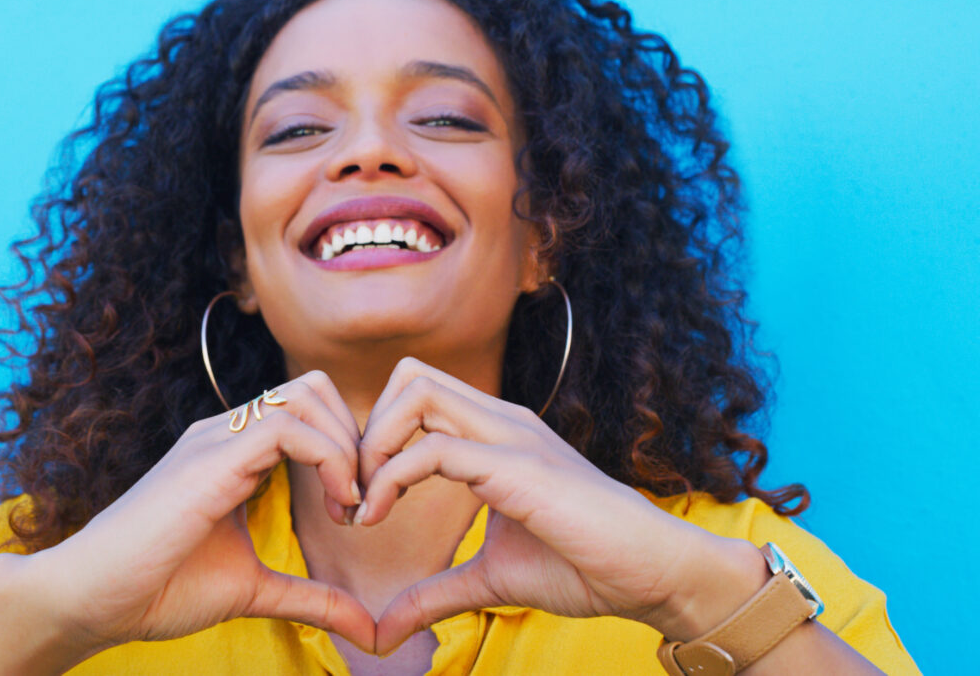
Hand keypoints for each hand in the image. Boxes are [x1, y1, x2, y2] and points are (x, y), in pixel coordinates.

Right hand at [29, 371, 375, 656]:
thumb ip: (312, 599)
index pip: (310, 410)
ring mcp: (217, 438)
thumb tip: (367, 629)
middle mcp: (227, 433)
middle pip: (315, 389)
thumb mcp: (255, 591)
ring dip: (347, 446)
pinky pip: (288, 425)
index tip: (356, 512)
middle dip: (357, 438)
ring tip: (348, 506)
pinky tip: (335, 507)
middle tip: (361, 502)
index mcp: (235, 451)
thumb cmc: (159, 589)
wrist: (92, 598)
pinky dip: (331, 458)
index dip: (348, 449)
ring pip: (307, 395)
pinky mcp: (210, 457)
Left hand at [356, 358, 732, 655]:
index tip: (358, 500)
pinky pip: (434, 449)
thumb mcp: (490, 579)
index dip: (375, 437)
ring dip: (372, 444)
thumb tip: (383, 628)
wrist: (653, 574)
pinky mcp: (518, 468)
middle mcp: (502, 421)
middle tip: (352, 493)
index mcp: (496, 433)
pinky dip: (390, 478)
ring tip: (361, 504)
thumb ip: (435, 594)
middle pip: (410, 378)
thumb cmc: (583, 566)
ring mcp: (511, 437)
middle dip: (366, 429)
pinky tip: (377, 517)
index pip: (416, 395)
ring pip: (416, 394)